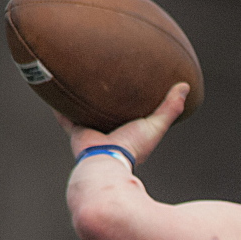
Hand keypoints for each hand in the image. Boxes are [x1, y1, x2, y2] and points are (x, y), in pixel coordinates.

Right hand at [55, 82, 190, 165]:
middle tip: (106, 79)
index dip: (134, 103)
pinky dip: (60, 106)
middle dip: (107, 100)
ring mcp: (93, 132)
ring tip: (79, 80)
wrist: (106, 160)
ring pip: (87, 112)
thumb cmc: (133, 147)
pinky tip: (55, 91)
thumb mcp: (155, 125)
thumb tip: (185, 85)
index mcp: (129, 132)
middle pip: (108, 113)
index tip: (136, 87)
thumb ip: (170, 108)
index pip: (132, 115)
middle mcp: (110, 132)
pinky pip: (66, 116)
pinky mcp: (78, 131)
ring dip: (83, 100)